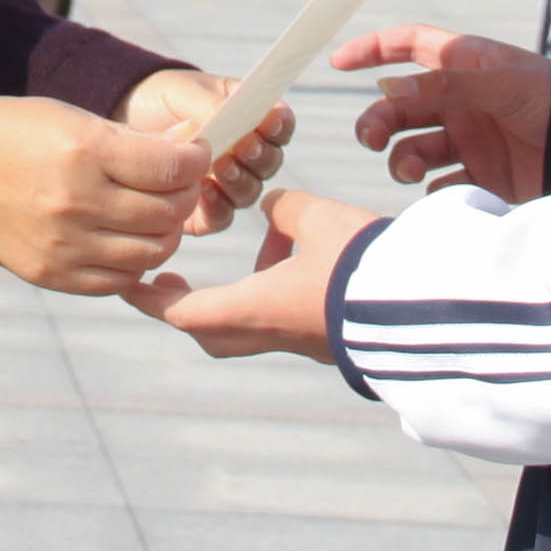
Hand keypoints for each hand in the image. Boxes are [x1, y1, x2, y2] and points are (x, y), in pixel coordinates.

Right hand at [0, 96, 206, 293]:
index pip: (172, 168)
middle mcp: (76, 202)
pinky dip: (135, 262)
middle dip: (185, 196)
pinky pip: (119, 280)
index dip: (195, 160)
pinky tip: (128, 239)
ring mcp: (64, 245)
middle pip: (168, 214)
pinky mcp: (53, 275)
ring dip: (165, 232)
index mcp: (85, 152)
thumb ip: (136, 140)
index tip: (194, 154)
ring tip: (155, 214)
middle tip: (179, 185)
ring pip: (152, 253)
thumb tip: (192, 145)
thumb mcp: (77, 120)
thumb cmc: (22, 135)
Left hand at [120, 66, 297, 233]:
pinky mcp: (205, 212)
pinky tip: (204, 193)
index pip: (279, 125)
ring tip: (221, 168)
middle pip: (270, 163)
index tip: (270, 117)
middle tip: (244, 145)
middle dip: (260, 155)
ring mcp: (226, 185)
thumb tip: (228, 117)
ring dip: (240, 181)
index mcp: (250, 119)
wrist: (125, 122)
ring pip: (249, 192)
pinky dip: (219, 207)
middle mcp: (245, 156)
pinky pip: (222, 217)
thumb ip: (209, 104)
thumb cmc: (162, 100)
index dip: (279, 124)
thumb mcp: (183, 91)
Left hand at [128, 189, 382, 360]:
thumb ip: (285, 209)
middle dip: (185, 306)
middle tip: (172, 279)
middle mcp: (270, 334)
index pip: (181, 312)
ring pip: (246, 328)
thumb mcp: (318, 218)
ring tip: (261, 250)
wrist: (421, 311)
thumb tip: (271, 207)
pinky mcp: (327, 341)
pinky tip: (298, 260)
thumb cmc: (362, 264)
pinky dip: (272, 296)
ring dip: (235, 297)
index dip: (149, 298)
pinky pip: (281, 323)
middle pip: (208, 331)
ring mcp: (300, 343)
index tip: (129, 284)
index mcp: (254, 309)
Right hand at [333, 22, 550, 203]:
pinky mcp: (483, 179)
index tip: (338, 62)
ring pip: (414, 150)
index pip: (408, 47)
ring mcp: (470, 141)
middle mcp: (460, 102)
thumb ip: (446, 85)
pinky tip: (446, 192)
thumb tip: (388, 86)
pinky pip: (442, 188)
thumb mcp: (499, 82)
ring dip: (401, 159)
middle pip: (401, 106)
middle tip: (373, 139)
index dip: (373, 49)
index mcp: (463, 66)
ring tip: (410, 170)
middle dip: (378, 121)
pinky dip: (434, 193)